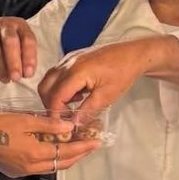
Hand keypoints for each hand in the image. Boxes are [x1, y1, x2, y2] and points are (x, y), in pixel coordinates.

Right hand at [0, 18, 38, 84]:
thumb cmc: (9, 45)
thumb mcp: (21, 46)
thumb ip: (25, 58)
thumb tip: (27, 74)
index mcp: (21, 25)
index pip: (28, 39)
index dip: (29, 57)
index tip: (28, 74)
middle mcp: (5, 24)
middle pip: (10, 41)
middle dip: (13, 62)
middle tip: (16, 78)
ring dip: (0, 68)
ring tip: (5, 80)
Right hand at [0, 112, 101, 177]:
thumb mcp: (24, 120)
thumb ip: (48, 124)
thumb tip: (70, 127)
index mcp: (37, 154)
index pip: (67, 152)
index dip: (83, 147)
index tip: (97, 141)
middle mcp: (33, 166)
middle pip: (63, 163)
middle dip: (78, 154)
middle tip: (90, 144)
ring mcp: (25, 170)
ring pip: (53, 166)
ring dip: (66, 157)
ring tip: (77, 146)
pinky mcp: (17, 170)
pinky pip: (42, 166)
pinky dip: (53, 159)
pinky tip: (55, 149)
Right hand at [39, 36, 178, 113]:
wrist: (133, 54)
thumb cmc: (123, 74)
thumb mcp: (107, 96)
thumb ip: (87, 110)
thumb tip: (73, 123)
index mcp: (76, 72)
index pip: (55, 96)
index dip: (56, 113)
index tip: (62, 125)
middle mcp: (67, 64)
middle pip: (46, 87)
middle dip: (51, 104)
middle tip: (64, 117)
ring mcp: (69, 59)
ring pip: (49, 80)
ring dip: (55, 95)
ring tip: (73, 105)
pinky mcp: (72, 59)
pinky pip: (57, 74)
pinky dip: (61, 87)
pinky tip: (78, 94)